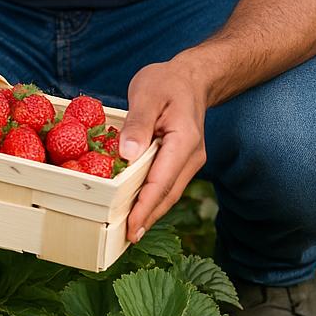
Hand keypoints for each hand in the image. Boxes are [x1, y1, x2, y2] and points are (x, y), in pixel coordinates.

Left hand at [118, 59, 208, 241]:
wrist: (191, 77)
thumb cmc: (166, 82)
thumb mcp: (147, 95)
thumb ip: (138, 124)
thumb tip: (126, 155)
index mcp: (184, 141)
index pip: (163, 180)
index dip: (146, 206)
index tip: (132, 226)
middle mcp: (191, 156)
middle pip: (167, 193)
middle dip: (147, 217)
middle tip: (125, 239)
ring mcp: (188, 160)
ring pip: (168, 191)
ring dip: (150, 211)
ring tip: (128, 231)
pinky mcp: (181, 160)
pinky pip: (166, 182)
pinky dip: (152, 197)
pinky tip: (136, 207)